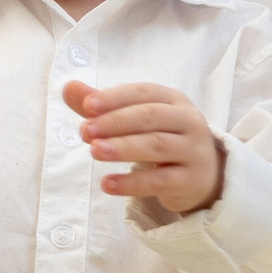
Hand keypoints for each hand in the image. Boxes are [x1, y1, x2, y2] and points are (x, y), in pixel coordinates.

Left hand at [64, 81, 223, 214]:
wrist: (202, 177)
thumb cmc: (163, 140)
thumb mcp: (136, 120)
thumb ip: (103, 106)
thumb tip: (69, 87)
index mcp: (174, 100)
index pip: (144, 93)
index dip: (116, 98)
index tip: (87, 105)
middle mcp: (188, 121)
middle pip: (150, 117)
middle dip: (115, 122)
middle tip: (85, 131)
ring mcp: (193, 151)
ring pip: (157, 146)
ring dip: (123, 148)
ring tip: (93, 152)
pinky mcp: (191, 180)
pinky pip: (160, 181)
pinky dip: (132, 183)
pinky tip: (108, 184)